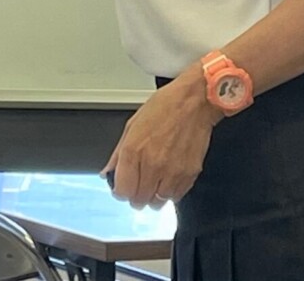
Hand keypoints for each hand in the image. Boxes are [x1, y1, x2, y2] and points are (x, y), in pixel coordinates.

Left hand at [102, 66, 220, 209]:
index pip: (122, 191)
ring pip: (157, 202)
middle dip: (136, 195)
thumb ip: (118, 153)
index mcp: (133, 151)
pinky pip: (176, 196)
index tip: (123, 188)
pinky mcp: (189, 174)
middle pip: (138, 200)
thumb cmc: (165, 107)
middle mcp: (151, 165)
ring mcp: (171, 172)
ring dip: (153, 196)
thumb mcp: (133, 124)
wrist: (195, 101)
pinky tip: (169, 178)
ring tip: (155, 181)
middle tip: (139, 185)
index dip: (120, 192)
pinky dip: (171, 192)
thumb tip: (108, 172)